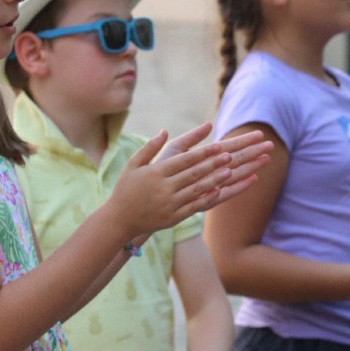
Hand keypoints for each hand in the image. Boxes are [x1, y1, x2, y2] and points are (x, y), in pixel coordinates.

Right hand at [107, 127, 273, 237]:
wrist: (118, 220)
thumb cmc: (125, 189)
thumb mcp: (133, 165)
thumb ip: (149, 147)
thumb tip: (164, 131)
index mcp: (155, 173)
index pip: (183, 160)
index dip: (202, 153)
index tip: (217, 146)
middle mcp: (164, 188)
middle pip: (193, 173)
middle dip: (213, 164)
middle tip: (230, 155)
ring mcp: (169, 203)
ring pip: (197, 189)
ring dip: (215, 180)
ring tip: (230, 171)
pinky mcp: (173, 217)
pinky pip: (193, 207)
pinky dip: (207, 198)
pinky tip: (219, 191)